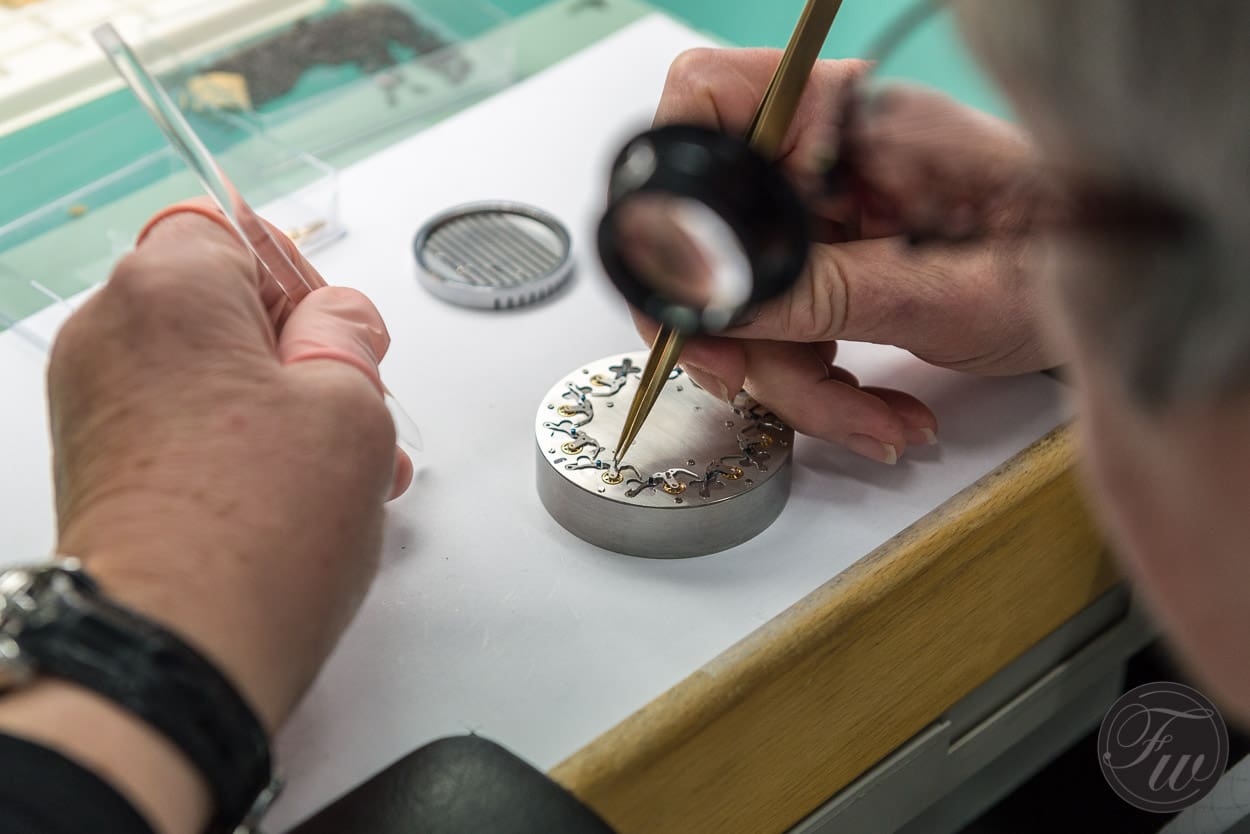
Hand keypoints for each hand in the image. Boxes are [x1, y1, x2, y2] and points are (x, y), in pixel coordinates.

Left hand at [48, 203, 409, 728]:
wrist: (172, 653)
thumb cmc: (255, 536)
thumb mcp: (352, 408)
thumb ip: (349, 338)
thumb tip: (337, 321)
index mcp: (167, 291)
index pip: (230, 228)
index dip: (296, 277)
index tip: (334, 330)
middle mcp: (109, 336)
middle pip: (213, 302)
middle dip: (292, 348)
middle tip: (348, 404)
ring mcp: (92, 403)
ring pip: (201, 367)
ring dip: (273, 401)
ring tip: (335, 468)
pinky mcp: (96, 462)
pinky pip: (176, 419)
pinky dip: (232, 439)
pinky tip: (290, 494)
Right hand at [644, 48, 1061, 462]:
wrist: (1120, 291)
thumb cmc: (1071, 257)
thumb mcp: (945, 290)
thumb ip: (828, 297)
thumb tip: (725, 312)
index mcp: (853, 120)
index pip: (711, 101)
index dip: (674, 183)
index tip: (686, 277)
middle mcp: (828, 157)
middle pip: (716, 229)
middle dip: (737, 329)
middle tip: (745, 380)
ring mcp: (829, 211)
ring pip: (747, 297)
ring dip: (792, 381)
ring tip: (870, 421)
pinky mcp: (836, 261)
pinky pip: (786, 325)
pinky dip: (819, 384)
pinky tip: (877, 412)